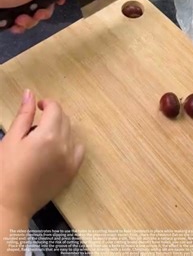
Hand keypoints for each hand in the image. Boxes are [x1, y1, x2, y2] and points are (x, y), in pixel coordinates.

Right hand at [0, 90, 84, 220]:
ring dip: (61, 129)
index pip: (55, 108)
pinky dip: (71, 144)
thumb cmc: (5, 171)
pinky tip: (57, 148)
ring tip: (43, 138)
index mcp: (48, 135)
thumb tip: (30, 94)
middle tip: (37, 123)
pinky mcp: (71, 172)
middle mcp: (63, 145)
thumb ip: (24, 114)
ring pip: (71, 133)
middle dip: (53, 115)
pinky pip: (78, 151)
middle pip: (64, 119)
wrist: (9, 204)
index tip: (38, 106)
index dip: (47, 103)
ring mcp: (69, 160)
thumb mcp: (12, 139)